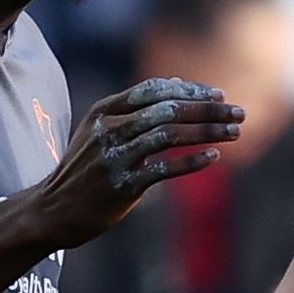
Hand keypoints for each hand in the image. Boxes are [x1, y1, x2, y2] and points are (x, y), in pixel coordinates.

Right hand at [26, 77, 243, 246]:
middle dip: (208, 110)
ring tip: (234, 133)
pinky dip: (192, 161)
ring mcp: (115, 158)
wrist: (54, 209)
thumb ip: (137, 107)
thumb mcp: (101, 129)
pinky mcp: (123, 187)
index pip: (155, 90)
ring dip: (207, 133)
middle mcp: (109, 130)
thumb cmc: (85, 168)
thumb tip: (180, 82)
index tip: (220, 95)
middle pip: (168, 110)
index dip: (191, 91)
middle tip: (239, 112)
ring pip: (169, 136)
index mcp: (104, 110)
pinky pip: (164, 169)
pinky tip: (214, 157)